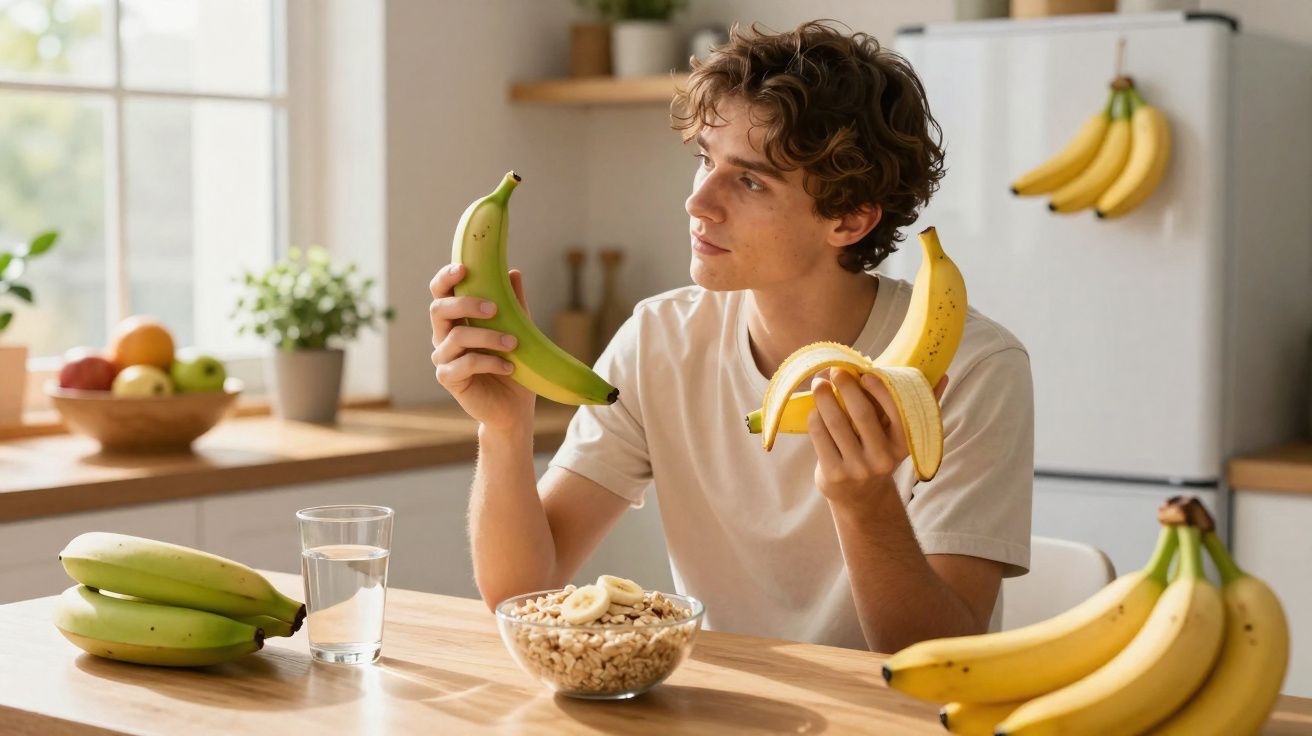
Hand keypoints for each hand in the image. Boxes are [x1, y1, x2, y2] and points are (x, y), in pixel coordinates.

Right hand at [429, 263, 534, 430]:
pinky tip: (509, 367)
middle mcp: (443, 336)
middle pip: (439, 309)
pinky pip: (465, 364)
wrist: (514, 406)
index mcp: (456, 319)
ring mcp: (443, 358)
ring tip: (514, 344)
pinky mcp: (448, 379)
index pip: (440, 292)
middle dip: (466, 303)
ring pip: (457, 336)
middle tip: (495, 308)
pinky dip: (490, 362)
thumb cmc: (513, 365)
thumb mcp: (519, 330)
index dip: (446, 278)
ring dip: (489, 337)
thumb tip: (513, 272)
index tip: (464, 268)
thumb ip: (514, 303)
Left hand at [808, 369, 948, 508]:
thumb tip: (943, 377)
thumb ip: (915, 408)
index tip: (866, 373)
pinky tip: (815, 409)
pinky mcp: (834, 474)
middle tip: (836, 370)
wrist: (861, 498)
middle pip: (862, 413)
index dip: (880, 389)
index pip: (896, 411)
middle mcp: (883, 458)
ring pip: (836, 423)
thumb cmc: (880, 453)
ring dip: (824, 398)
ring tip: (819, 383)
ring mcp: (857, 468)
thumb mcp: (899, 437)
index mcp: (903, 444)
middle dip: (847, 386)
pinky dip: (815, 418)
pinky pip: (820, 437)